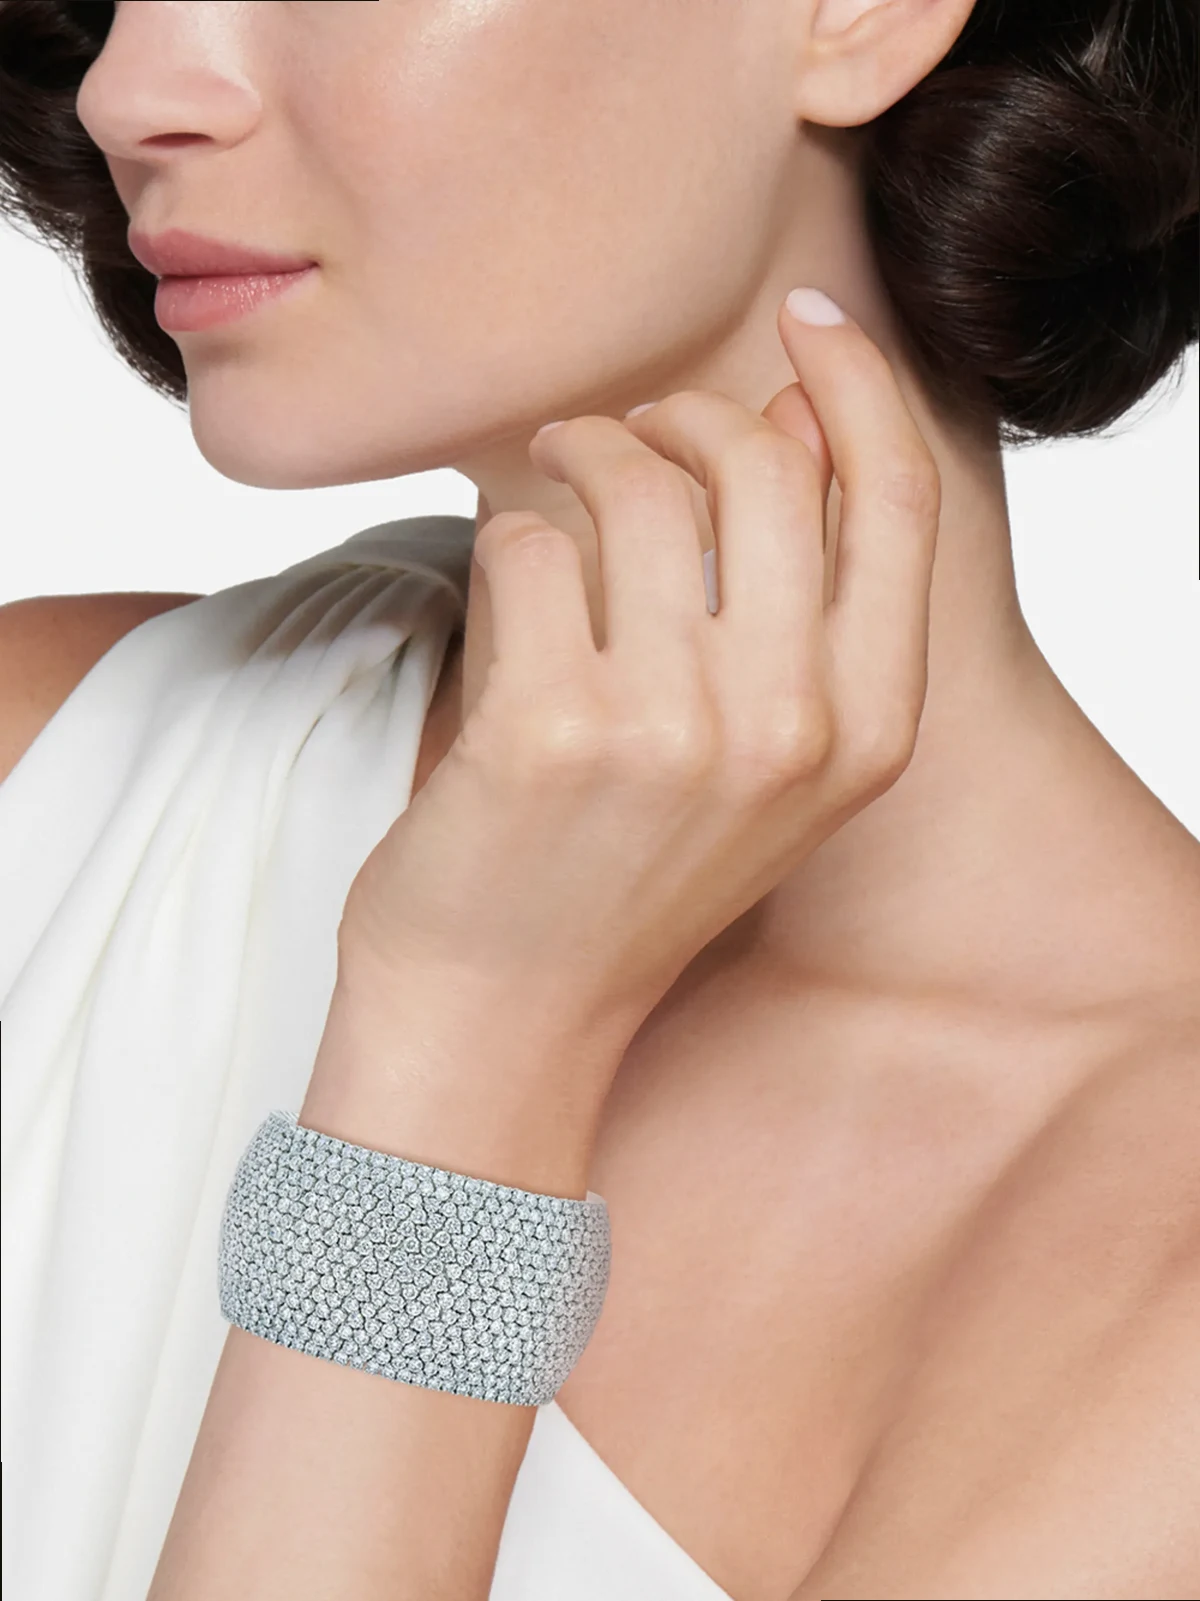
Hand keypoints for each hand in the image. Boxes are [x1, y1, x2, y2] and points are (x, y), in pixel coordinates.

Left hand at [338, 292, 939, 1073]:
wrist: (512, 1006)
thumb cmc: (630, 870)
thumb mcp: (765, 763)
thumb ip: (805, 610)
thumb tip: (792, 417)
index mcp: (869, 733)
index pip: (897, 501)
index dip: (856, 384)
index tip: (804, 324)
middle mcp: (789, 732)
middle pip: (765, 467)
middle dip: (681, 416)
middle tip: (621, 435)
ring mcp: (670, 733)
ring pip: (638, 488)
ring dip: (581, 456)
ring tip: (550, 481)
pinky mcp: (548, 730)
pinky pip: (527, 543)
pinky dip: (505, 541)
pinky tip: (503, 585)